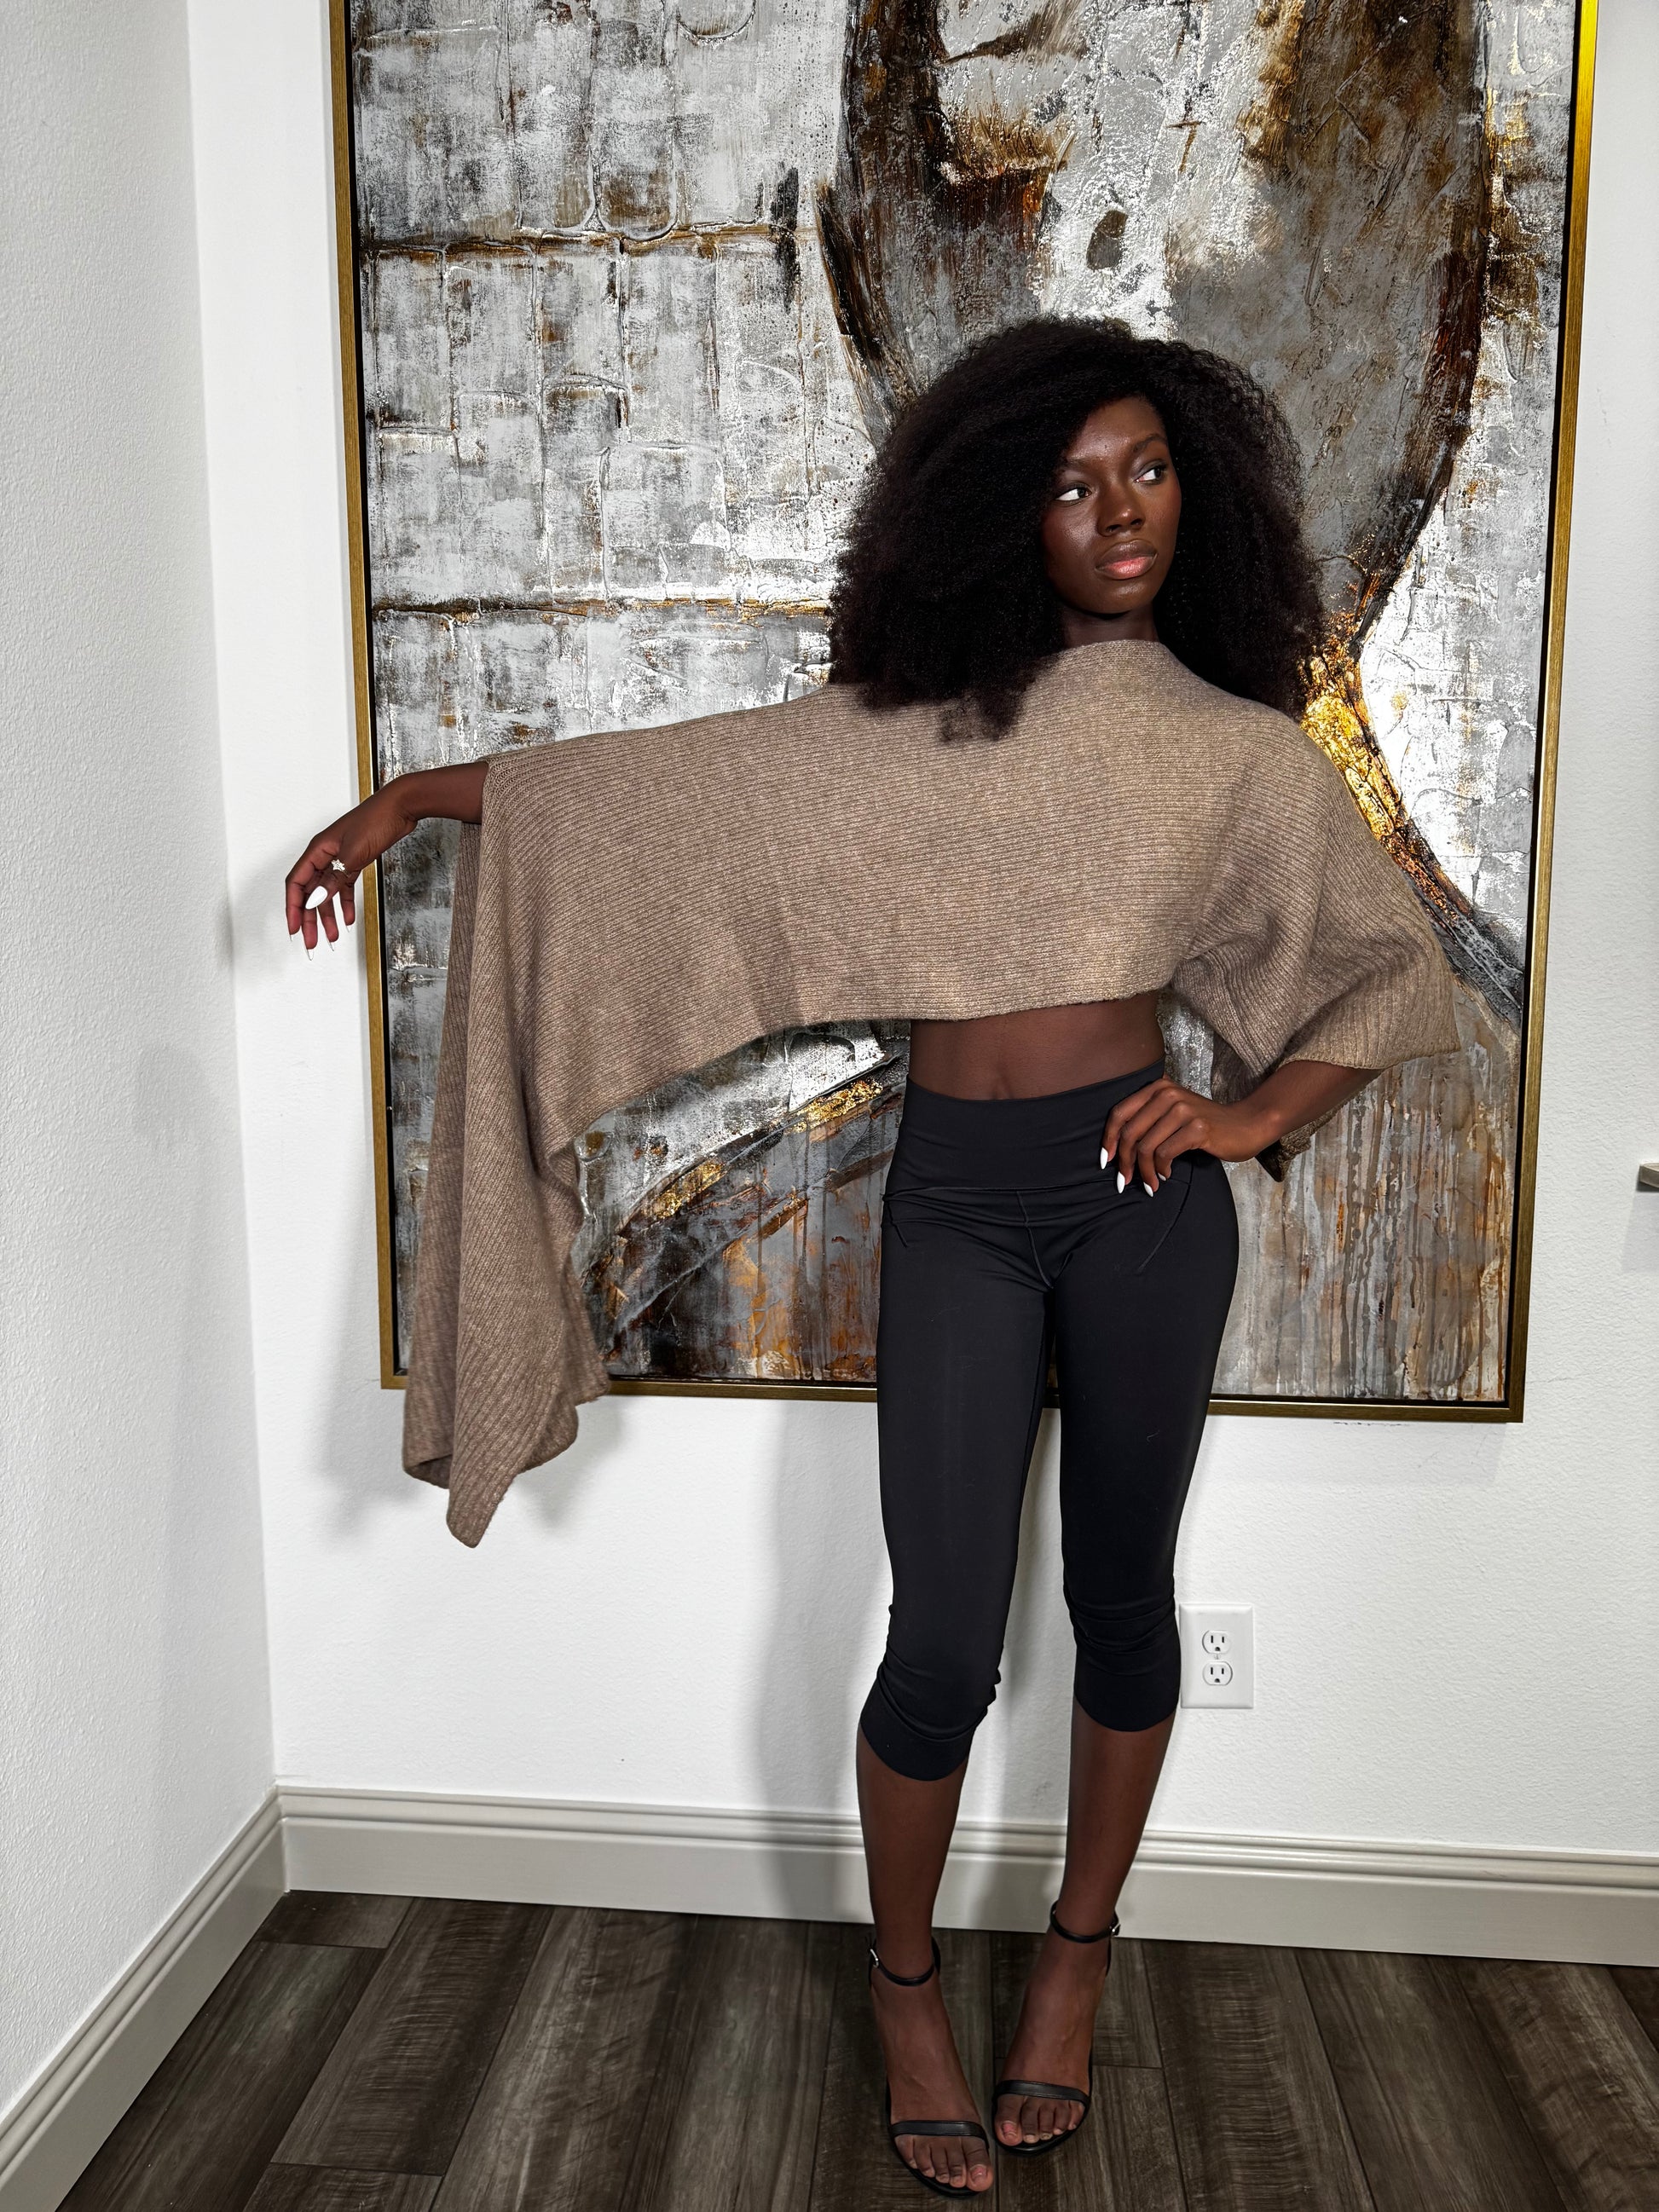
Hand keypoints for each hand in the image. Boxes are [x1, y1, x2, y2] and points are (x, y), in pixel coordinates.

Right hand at [284, 786, 412, 949]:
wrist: (400, 808)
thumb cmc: (376, 821)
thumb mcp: (353, 855)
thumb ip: (333, 879)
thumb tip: (315, 900)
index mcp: (317, 850)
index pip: (296, 884)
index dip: (293, 908)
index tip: (294, 930)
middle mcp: (324, 855)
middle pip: (310, 892)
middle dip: (310, 919)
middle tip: (312, 942)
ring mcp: (339, 859)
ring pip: (328, 893)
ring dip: (329, 916)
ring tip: (333, 937)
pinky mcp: (353, 862)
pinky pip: (344, 887)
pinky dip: (346, 904)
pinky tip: (349, 919)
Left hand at [1100, 1078, 1266, 1192]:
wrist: (1246, 1124)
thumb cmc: (1206, 1123)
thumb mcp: (1173, 1112)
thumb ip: (1148, 1119)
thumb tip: (1118, 1149)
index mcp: (1157, 1087)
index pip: (1119, 1113)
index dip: (1108, 1139)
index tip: (1105, 1161)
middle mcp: (1167, 1094)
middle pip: (1130, 1133)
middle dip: (1124, 1162)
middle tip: (1125, 1181)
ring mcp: (1182, 1110)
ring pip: (1146, 1146)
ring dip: (1144, 1172)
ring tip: (1150, 1184)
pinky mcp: (1197, 1128)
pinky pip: (1164, 1154)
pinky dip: (1161, 1169)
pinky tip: (1166, 1174)